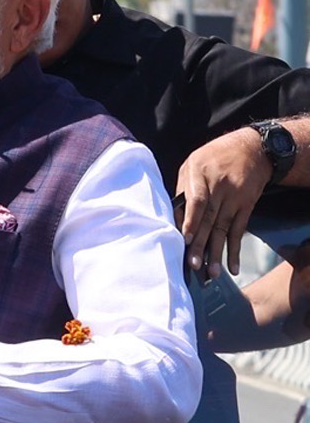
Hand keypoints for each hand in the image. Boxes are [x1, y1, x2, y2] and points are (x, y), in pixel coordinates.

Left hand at [176, 126, 268, 278]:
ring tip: (211, 273)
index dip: (191, 220)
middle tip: (194, 265)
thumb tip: (172, 218)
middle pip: (209, 219)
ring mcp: (235, 197)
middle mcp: (219, 186)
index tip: (185, 239)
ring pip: (224, 228)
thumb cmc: (213, 157)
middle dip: (201, 244)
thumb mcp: (192, 164)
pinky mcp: (247, 205)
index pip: (197, 200)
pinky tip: (233, 266)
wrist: (252, 149)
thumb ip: (182, 189)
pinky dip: (235, 249)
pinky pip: (240, 230)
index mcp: (200, 173)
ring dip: (217, 252)